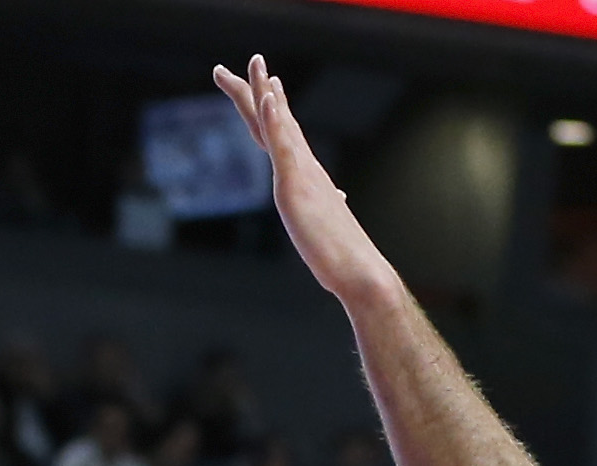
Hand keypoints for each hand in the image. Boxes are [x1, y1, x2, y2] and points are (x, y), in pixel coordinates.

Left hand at [213, 56, 398, 311]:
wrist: (359, 271)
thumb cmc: (343, 254)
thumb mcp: (326, 225)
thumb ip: (328, 208)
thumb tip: (338, 199)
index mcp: (306, 175)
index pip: (283, 135)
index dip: (272, 108)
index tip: (267, 85)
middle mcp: (304, 166)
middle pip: (273, 120)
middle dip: (254, 90)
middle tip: (237, 66)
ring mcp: (301, 173)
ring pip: (277, 123)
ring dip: (264, 91)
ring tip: (256, 64)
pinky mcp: (296, 186)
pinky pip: (283, 146)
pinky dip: (275, 119)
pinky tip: (268, 99)